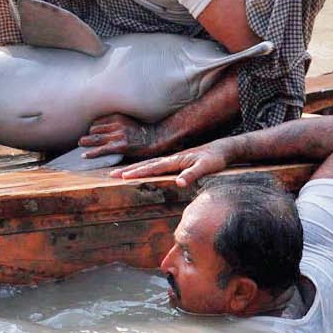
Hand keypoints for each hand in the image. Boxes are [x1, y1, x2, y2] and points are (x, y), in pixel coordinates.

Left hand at [77, 113, 167, 159]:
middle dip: (88, 134)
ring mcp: (118, 135)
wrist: (158, 137)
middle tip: (82, 140)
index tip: (91, 132)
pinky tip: (84, 156)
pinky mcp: (120, 146)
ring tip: (81, 144)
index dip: (93, 128)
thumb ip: (117, 122)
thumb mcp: (129, 120)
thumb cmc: (144, 130)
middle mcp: (116, 124)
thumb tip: (105, 127)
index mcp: (118, 116)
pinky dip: (91, 153)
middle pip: (94, 129)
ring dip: (85, 142)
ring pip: (95, 138)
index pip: (97, 121)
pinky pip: (101, 150)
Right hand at [109, 141, 232, 186]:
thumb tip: (179, 183)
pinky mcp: (175, 162)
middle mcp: (170, 159)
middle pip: (145, 164)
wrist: (222, 149)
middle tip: (111, 175)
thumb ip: (192, 174)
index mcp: (174, 160)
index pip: (152, 167)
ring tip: (120, 173)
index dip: (137, 172)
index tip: (122, 176)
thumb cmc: (214, 159)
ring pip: (148, 163)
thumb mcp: (206, 167)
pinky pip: (155, 164)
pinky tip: (141, 170)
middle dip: (128, 170)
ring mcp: (172, 159)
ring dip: (134, 168)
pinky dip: (144, 167)